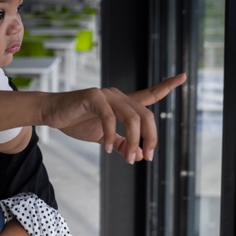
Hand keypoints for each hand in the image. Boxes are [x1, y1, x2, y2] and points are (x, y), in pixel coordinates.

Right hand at [50, 74, 186, 162]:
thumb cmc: (77, 122)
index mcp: (123, 103)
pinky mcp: (93, 97)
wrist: (52, 114)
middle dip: (150, 138)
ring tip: (126, 158)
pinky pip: (109, 119)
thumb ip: (121, 143)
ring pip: (132, 118)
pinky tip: (109, 149)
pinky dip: (112, 136)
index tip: (183, 76)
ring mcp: (106, 95)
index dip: (166, 86)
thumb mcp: (103, 137)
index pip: (149, 94)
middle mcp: (118, 95)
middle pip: (146, 114)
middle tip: (145, 157)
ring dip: (133, 141)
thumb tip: (137, 155)